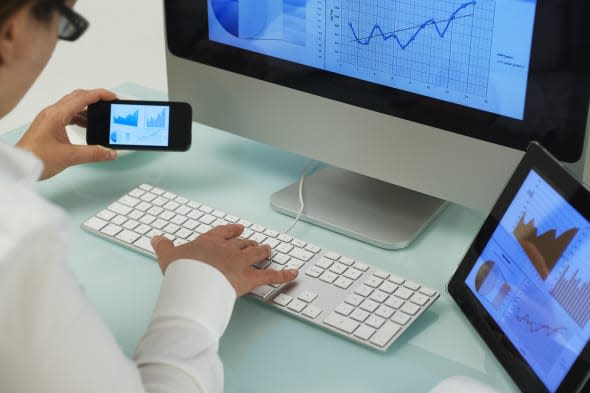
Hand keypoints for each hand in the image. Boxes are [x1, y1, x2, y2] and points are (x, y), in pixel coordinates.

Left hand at [16, 89, 117, 179]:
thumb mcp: (70, 156)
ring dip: (87, 109)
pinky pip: (67, 115)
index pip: (83, 97)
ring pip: (72, 106)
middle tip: (108, 103)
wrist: (19, 166)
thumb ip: (94, 154)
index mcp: (56, 114)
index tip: (113, 97)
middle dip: (95, 98)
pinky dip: (80, 117)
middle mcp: (52, 113)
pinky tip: (86, 126)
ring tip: (100, 117)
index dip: (100, 95)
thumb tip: (109, 152)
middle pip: (77, 97)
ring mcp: (49, 119)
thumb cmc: (35, 158)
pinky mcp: (49, 126)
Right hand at [151, 224, 298, 295]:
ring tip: (269, 249)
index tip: (237, 229)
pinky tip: (294, 273)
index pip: (223, 233)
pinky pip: (271, 275)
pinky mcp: (249, 277)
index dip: (231, 231)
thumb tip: (156, 238)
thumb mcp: (169, 256)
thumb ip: (164, 246)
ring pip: (256, 253)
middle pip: (242, 243)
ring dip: (264, 251)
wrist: (192, 280)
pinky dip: (284, 275)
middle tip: (254, 242)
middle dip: (249, 242)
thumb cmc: (182, 269)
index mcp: (210, 242)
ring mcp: (240, 262)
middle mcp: (228, 249)